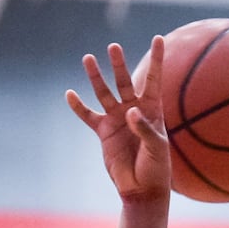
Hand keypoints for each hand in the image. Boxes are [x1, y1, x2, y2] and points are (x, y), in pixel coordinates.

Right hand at [65, 37, 170, 201]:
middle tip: (114, 47)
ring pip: (104, 92)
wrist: (142, 189)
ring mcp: (117, 119)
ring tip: (88, 58)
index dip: (157, 60)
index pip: (154, 80)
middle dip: (119, 64)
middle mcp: (134, 110)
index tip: (159, 38)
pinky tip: (70, 94)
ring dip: (96, 77)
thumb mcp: (156, 148)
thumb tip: (130, 111)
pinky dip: (78, 106)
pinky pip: (88, 115)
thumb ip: (144, 129)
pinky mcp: (103, 131)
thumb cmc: (156, 168)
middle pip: (124, 81)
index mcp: (153, 111)